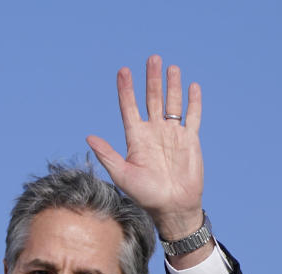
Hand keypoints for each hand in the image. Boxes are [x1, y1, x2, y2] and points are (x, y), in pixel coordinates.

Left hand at [87, 55, 204, 242]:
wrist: (173, 207)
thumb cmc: (146, 195)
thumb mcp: (122, 175)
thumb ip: (107, 155)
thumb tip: (88, 137)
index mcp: (136, 138)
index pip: (129, 107)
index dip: (126, 90)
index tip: (123, 71)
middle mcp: (153, 132)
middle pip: (152, 99)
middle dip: (152, 79)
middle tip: (152, 58)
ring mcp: (172, 134)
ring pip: (172, 103)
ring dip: (171, 85)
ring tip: (170, 67)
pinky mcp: (190, 140)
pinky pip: (192, 116)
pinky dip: (193, 102)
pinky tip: (192, 86)